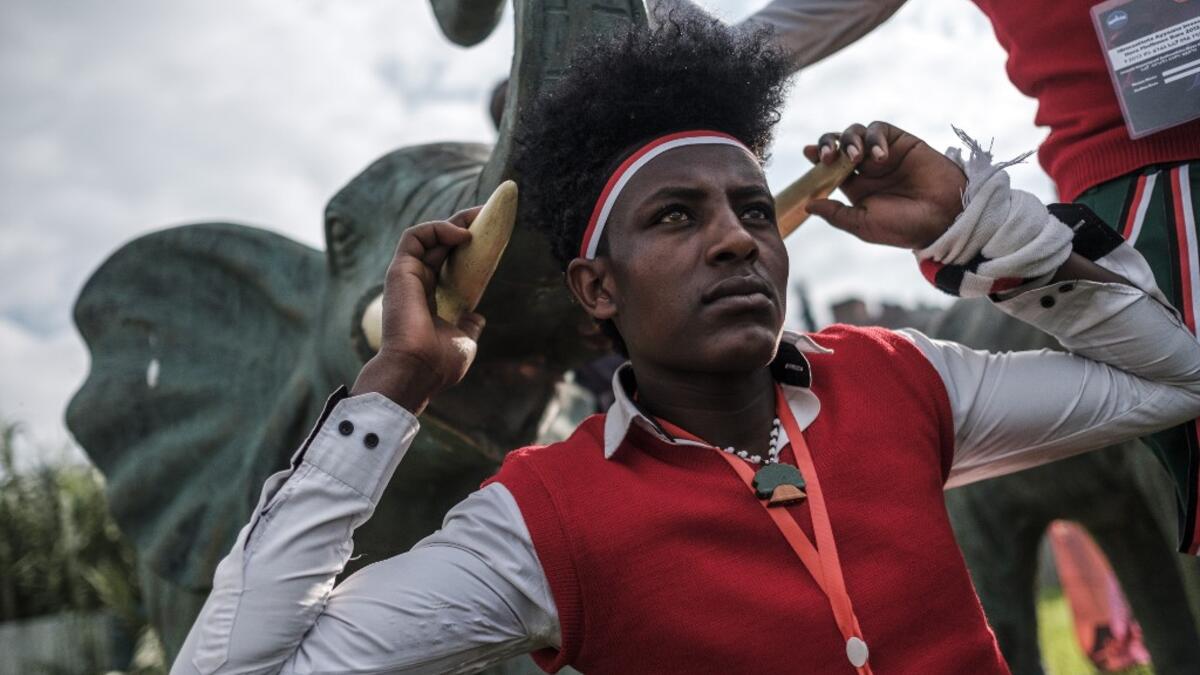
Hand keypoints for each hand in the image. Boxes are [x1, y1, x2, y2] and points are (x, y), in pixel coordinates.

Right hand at [351, 207, 485, 413]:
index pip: (448, 262)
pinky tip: (460, 235)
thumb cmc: (439, 364)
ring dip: (452, 221)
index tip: (489, 233)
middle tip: (486, 213)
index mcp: (430, 300)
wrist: (418, 371)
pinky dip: (437, 229)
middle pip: (439, 244)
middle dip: (462, 224)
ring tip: (477, 217)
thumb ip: (468, 326)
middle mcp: (417, 285)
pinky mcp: (400, 270)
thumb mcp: (462, 341)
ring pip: (426, 235)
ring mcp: (407, 276)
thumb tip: (477, 318)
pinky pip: (415, 237)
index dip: (466, 246)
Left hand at [802, 121, 966, 248]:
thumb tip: (808, 205)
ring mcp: (882, 154)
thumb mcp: (863, 224)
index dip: (817, 157)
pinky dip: (874, 138)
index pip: (828, 167)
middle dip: (828, 144)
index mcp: (854, 187)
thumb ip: (835, 214)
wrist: (943, 218)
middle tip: (827, 156)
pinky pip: (879, 130)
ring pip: (855, 132)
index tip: (808, 153)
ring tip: (856, 158)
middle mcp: (866, 168)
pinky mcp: (900, 142)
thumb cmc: (903, 227)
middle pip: (838, 144)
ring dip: (850, 140)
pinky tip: (880, 156)